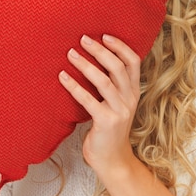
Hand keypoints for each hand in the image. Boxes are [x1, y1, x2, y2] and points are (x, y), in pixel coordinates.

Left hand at [59, 34, 140, 183]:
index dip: (120, 47)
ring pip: (103, 81)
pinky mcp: (106, 122)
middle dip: (100, 50)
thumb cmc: (109, 130)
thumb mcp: (116, 105)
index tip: (105, 35)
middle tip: (83, 39)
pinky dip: (74, 86)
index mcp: (133, 92)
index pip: (133, 62)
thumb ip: (112, 86)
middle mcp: (129, 99)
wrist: (113, 161)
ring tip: (70, 53)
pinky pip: (88, 100)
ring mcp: (119, 111)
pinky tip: (62, 77)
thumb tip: (92, 60)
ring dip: (85, 65)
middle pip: (117, 67)